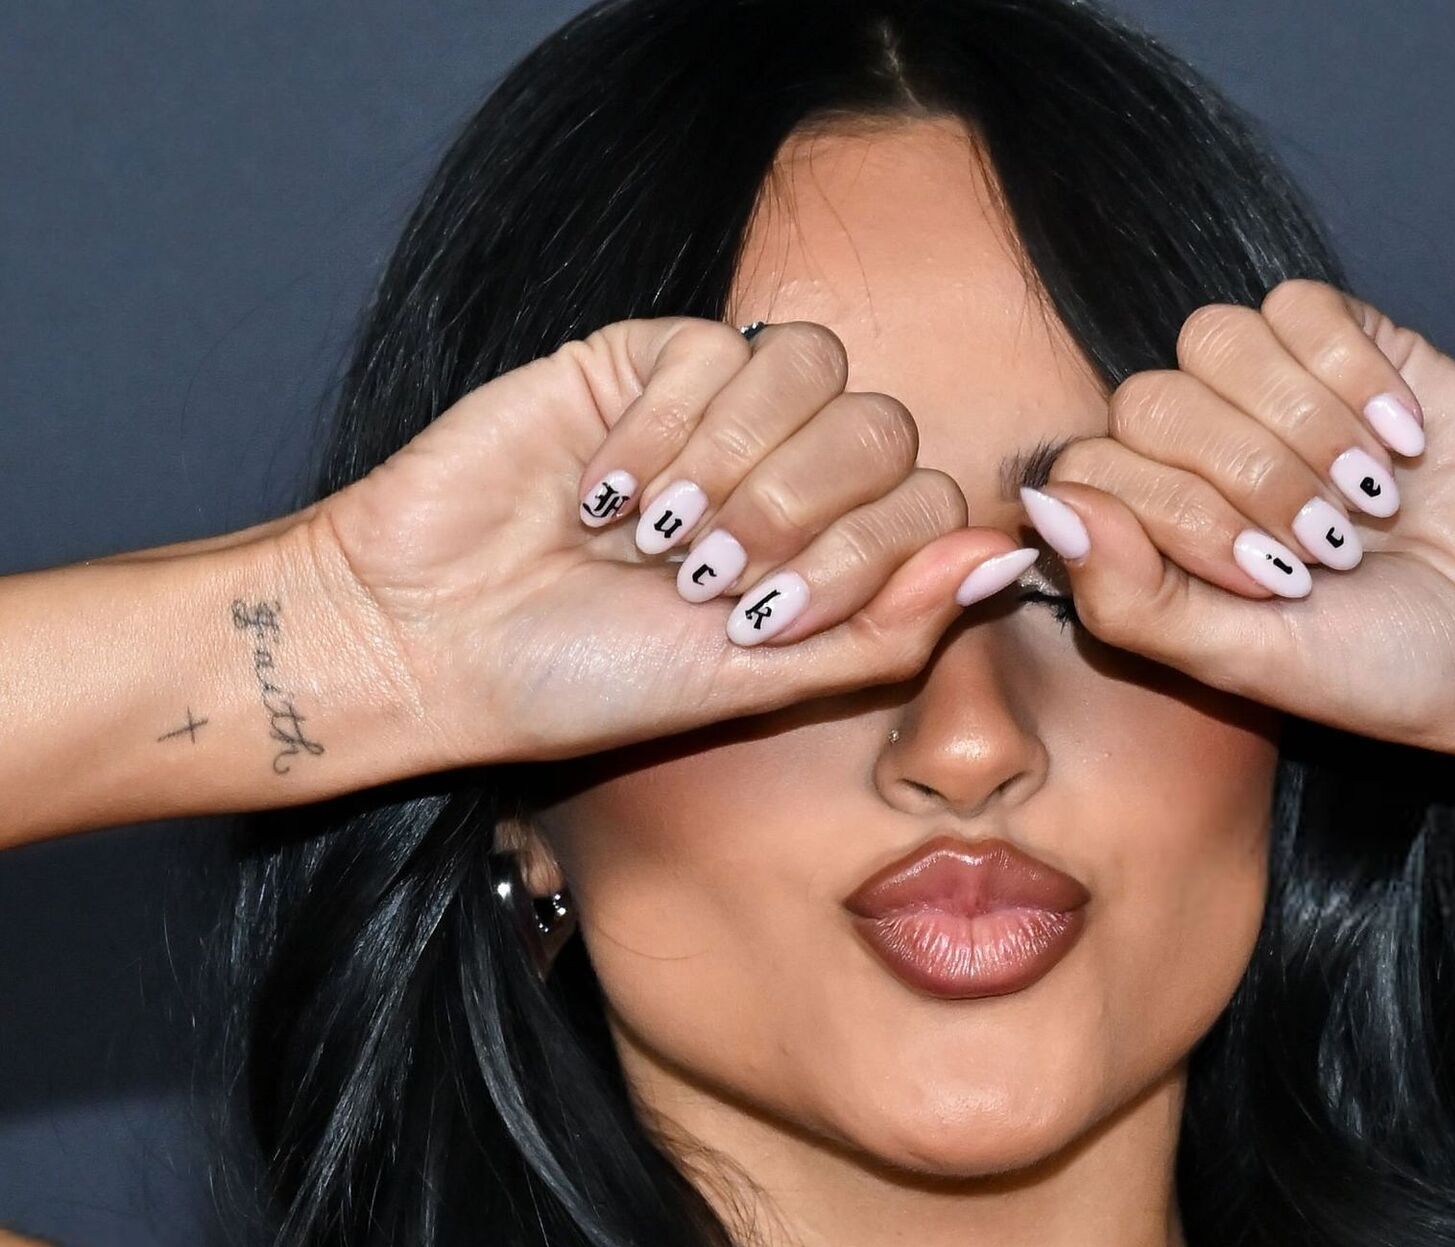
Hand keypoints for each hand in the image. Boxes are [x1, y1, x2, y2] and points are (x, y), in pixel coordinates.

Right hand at [298, 317, 1025, 766]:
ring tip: (657, 538)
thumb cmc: (593, 678)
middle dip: (799, 512)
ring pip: (815, 367)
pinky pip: (712, 347)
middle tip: (702, 580)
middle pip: (884, 427)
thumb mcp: (762, 681)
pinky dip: (662, 431)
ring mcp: (723, 406)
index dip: (861, 556)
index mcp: (831, 546)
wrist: (436, 638)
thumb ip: (892, 626)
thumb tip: (1009, 554)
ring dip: (737, 464)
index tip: (760, 623)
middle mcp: (791, 468)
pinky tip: (600, 490)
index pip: (928, 500)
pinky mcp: (646, 356)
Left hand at [1021, 278, 1454, 763]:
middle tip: (1331, 550)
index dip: (1176, 519)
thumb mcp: (1243, 663)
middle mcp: (1198, 453)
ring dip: (1299, 429)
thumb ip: (1130, 598)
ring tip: (1370, 501)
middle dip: (1246, 482)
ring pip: (1211, 338)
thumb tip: (1042, 504)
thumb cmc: (1387, 665)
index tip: (1273, 584)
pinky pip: (1298, 304)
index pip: (1089, 470)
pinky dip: (1351, 374)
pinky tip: (1406, 440)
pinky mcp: (1354, 344)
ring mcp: (1272, 391)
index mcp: (1155, 530)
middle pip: (1148, 401)